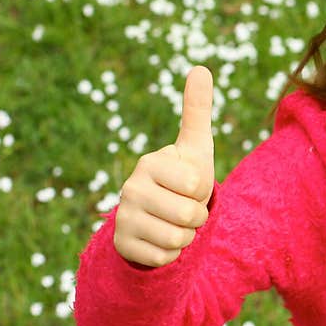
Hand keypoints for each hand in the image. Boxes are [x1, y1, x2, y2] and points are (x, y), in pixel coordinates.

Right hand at [113, 66, 214, 266]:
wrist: (161, 216)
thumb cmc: (183, 178)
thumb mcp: (196, 146)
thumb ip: (197, 109)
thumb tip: (201, 67)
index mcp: (151, 162)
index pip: (197, 185)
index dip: (203, 190)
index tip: (190, 185)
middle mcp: (130, 188)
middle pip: (189, 214)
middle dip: (197, 216)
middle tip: (184, 207)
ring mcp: (123, 217)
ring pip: (178, 239)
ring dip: (186, 236)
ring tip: (174, 222)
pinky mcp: (122, 245)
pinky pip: (165, 258)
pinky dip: (171, 254)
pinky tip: (160, 240)